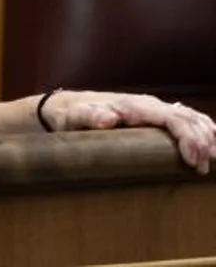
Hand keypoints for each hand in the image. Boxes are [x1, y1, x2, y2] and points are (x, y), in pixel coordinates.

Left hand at [44, 91, 215, 172]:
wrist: (70, 107)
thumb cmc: (73, 116)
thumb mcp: (74, 118)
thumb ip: (88, 116)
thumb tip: (107, 118)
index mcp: (133, 106)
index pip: (169, 118)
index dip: (186, 137)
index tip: (192, 160)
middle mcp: (147, 104)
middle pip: (185, 117)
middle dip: (201, 141)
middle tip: (203, 167)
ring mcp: (153, 108)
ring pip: (190, 116)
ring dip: (206, 135)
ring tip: (212, 159)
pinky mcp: (156, 114)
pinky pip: (187, 117)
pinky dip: (204, 128)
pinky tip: (213, 142)